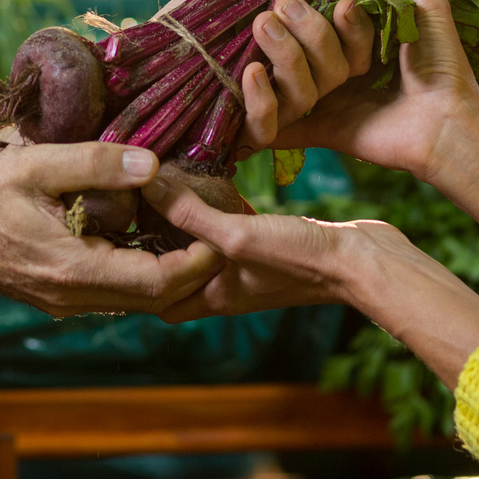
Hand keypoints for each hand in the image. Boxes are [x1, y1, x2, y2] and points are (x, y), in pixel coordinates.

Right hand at [0, 138, 220, 316]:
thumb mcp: (38, 165)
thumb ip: (96, 163)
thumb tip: (152, 163)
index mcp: (73, 270)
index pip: (158, 283)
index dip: (198, 261)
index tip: (218, 228)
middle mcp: (74, 297)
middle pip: (156, 298)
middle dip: (195, 269)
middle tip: (219, 228)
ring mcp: (66, 301)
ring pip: (138, 299)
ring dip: (171, 271)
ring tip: (193, 228)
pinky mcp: (60, 294)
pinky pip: (115, 291)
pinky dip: (143, 269)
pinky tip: (150, 234)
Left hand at [140, 171, 392, 317]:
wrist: (366, 263)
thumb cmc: (302, 258)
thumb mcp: (238, 235)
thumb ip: (192, 214)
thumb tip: (147, 185)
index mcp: (215, 297)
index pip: (157, 296)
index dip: (132, 272)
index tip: (112, 232)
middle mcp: (229, 287)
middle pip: (177, 269)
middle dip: (154, 242)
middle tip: (132, 203)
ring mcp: (251, 268)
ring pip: (205, 247)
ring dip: (187, 222)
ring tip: (164, 187)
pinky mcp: (271, 246)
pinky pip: (232, 230)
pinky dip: (219, 210)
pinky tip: (216, 182)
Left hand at [165, 0, 377, 155]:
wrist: (142, 63)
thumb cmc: (194, 22)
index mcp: (307, 51)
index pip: (353, 49)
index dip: (358, 30)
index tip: (346, 2)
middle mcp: (299, 84)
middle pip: (335, 71)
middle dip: (316, 35)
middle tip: (284, 3)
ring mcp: (275, 112)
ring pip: (306, 96)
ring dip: (288, 57)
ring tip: (262, 23)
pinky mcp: (243, 135)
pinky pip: (266, 126)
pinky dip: (261, 99)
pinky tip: (247, 72)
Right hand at [269, 0, 478, 181]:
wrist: (446, 125)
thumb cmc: (442, 66)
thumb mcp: (427, 5)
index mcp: (353, 40)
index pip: (320, 16)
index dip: (319, 7)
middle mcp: (330, 69)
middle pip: (299, 44)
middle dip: (296, 26)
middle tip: (283, 8)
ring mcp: (317, 103)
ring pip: (284, 75)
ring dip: (280, 53)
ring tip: (270, 27)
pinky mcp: (309, 133)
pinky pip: (269, 123)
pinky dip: (257, 102)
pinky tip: (255, 74)